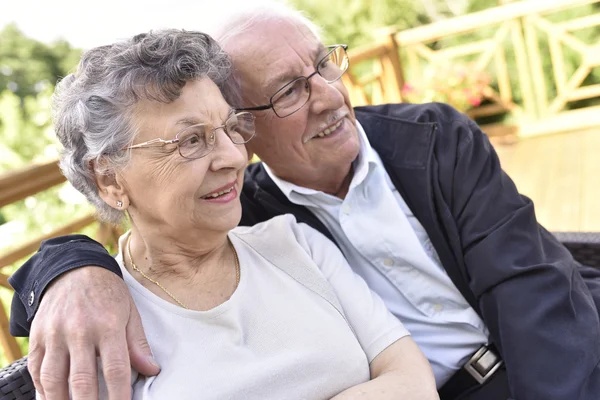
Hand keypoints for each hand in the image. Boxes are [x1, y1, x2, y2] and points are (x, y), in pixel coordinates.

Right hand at [28, 266, 159, 398]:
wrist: (74, 267)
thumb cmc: (108, 292)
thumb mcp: (130, 312)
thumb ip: (138, 343)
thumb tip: (151, 370)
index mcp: (108, 325)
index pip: (115, 370)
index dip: (119, 397)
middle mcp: (79, 330)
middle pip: (82, 380)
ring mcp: (55, 333)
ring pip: (54, 379)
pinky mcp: (37, 335)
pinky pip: (36, 369)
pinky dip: (43, 388)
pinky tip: (53, 397)